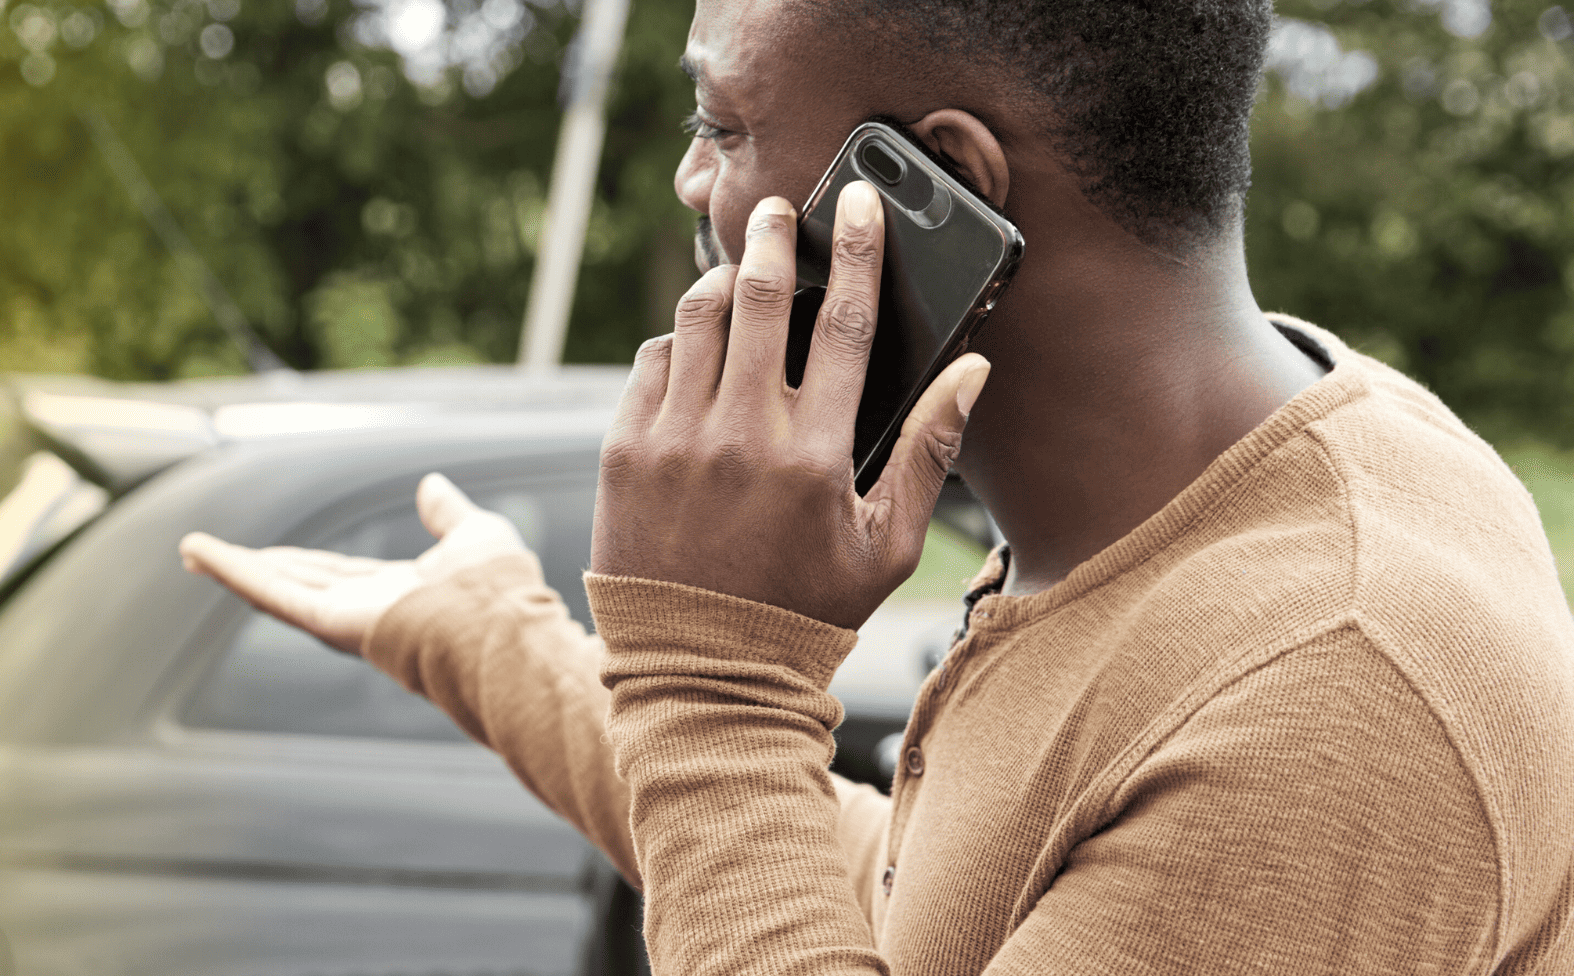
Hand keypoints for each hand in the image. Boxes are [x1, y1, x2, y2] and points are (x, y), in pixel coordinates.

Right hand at [178, 473, 528, 654]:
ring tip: (192, 551)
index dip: (301, 562)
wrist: (504, 630)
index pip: (337, 575)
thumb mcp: (476, 535)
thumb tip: (431, 485)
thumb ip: (448, 515)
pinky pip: (274, 595)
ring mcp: (345, 619)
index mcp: (398, 595)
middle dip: (254, 569)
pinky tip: (202, 555)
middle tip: (210, 556)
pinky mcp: (330, 622)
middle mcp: (365, 611)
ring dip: (231, 569)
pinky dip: (234, 573)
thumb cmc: (502, 592)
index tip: (271, 554)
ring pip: (277, 589)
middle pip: (297, 583)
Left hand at [595, 182, 990, 629]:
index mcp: (814, 454)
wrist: (699, 669)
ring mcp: (673, 439)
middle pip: (761, 298)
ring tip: (737, 267)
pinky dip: (677, 341)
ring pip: (697, 319)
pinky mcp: (622, 451)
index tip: (857, 204)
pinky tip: (695, 344)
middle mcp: (740, 434)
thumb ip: (929, 449)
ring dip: (720, 280)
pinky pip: (650, 363)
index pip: (846, 323)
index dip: (857, 250)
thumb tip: (972, 370)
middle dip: (772, 238)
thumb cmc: (805, 609)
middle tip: (777, 210)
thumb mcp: (886, 543)